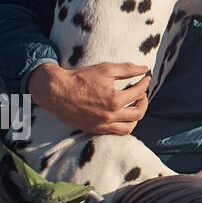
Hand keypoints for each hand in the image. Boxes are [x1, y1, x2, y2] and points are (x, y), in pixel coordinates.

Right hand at [28, 62, 151, 135]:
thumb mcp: (105, 69)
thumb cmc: (80, 78)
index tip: (145, 78)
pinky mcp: (93, 129)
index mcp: (114, 100)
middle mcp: (109, 116)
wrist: (56, 91)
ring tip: (134, 107)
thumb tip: (145, 69)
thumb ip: (128, 69)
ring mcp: (101, 125)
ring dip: (135, 118)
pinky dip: (122, 126)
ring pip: (128, 128)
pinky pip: (114, 133)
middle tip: (142, 94)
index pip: (138, 93)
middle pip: (138, 114)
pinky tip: (121, 116)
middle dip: (144, 102)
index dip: (144, 83)